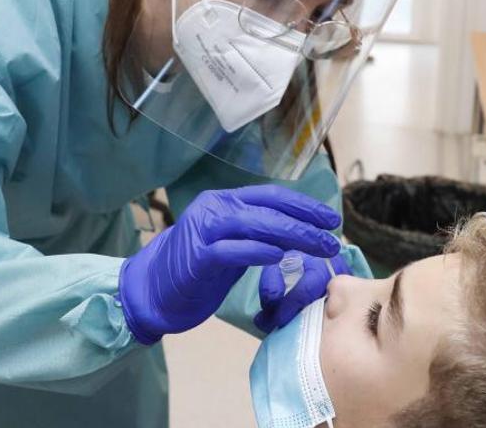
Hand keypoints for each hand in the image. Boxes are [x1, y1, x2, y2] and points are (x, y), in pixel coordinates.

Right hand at [117, 185, 341, 344]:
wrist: (153, 289)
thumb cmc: (197, 270)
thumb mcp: (232, 245)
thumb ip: (256, 234)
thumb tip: (297, 234)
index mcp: (223, 201)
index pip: (271, 196)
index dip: (303, 205)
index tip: (330, 218)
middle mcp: (214, 209)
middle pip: (268, 209)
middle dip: (305, 222)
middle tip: (332, 236)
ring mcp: (204, 231)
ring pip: (254, 224)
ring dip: (291, 235)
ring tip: (317, 246)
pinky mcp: (197, 257)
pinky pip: (232, 250)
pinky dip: (258, 251)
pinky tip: (280, 256)